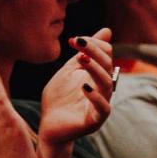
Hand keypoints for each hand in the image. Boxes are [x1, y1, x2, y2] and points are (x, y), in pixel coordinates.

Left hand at [38, 28, 114, 146]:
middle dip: (94, 51)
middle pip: (107, 65)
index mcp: (98, 76)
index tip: (74, 39)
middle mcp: (103, 89)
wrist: (49, 127)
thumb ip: (84, 53)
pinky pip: (103, 108)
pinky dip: (95, 96)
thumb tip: (107, 30)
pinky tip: (83, 86)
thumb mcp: (69, 71)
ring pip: (107, 84)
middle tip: (78, 42)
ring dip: (95, 69)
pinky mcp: (95, 121)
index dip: (93, 43)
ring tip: (81, 58)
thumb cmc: (59, 99)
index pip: (106, 54)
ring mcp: (101, 105)